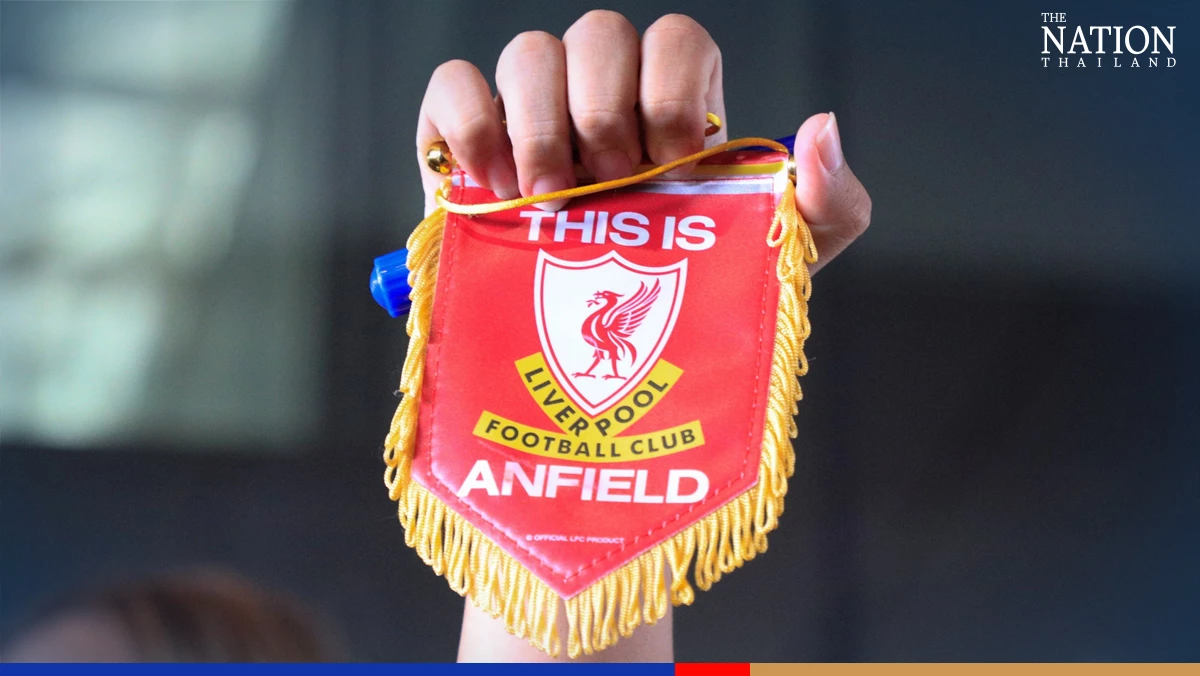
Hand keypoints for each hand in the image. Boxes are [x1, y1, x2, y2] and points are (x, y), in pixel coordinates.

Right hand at [416, 11, 870, 273]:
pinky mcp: (465, 141)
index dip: (669, 93)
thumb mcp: (777, 260)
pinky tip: (495, 187)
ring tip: (549, 200)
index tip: (670, 169)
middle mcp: (601, 96)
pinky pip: (453, 85)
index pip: (675, 39)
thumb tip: (820, 128)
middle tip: (610, 189)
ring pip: (528, 53)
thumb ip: (829, 201)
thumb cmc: (690, 300)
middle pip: (597, 33)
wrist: (602, 362)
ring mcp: (531, 114)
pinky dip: (470, 124)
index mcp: (673, 105)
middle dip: (604, 114)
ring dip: (541, 127)